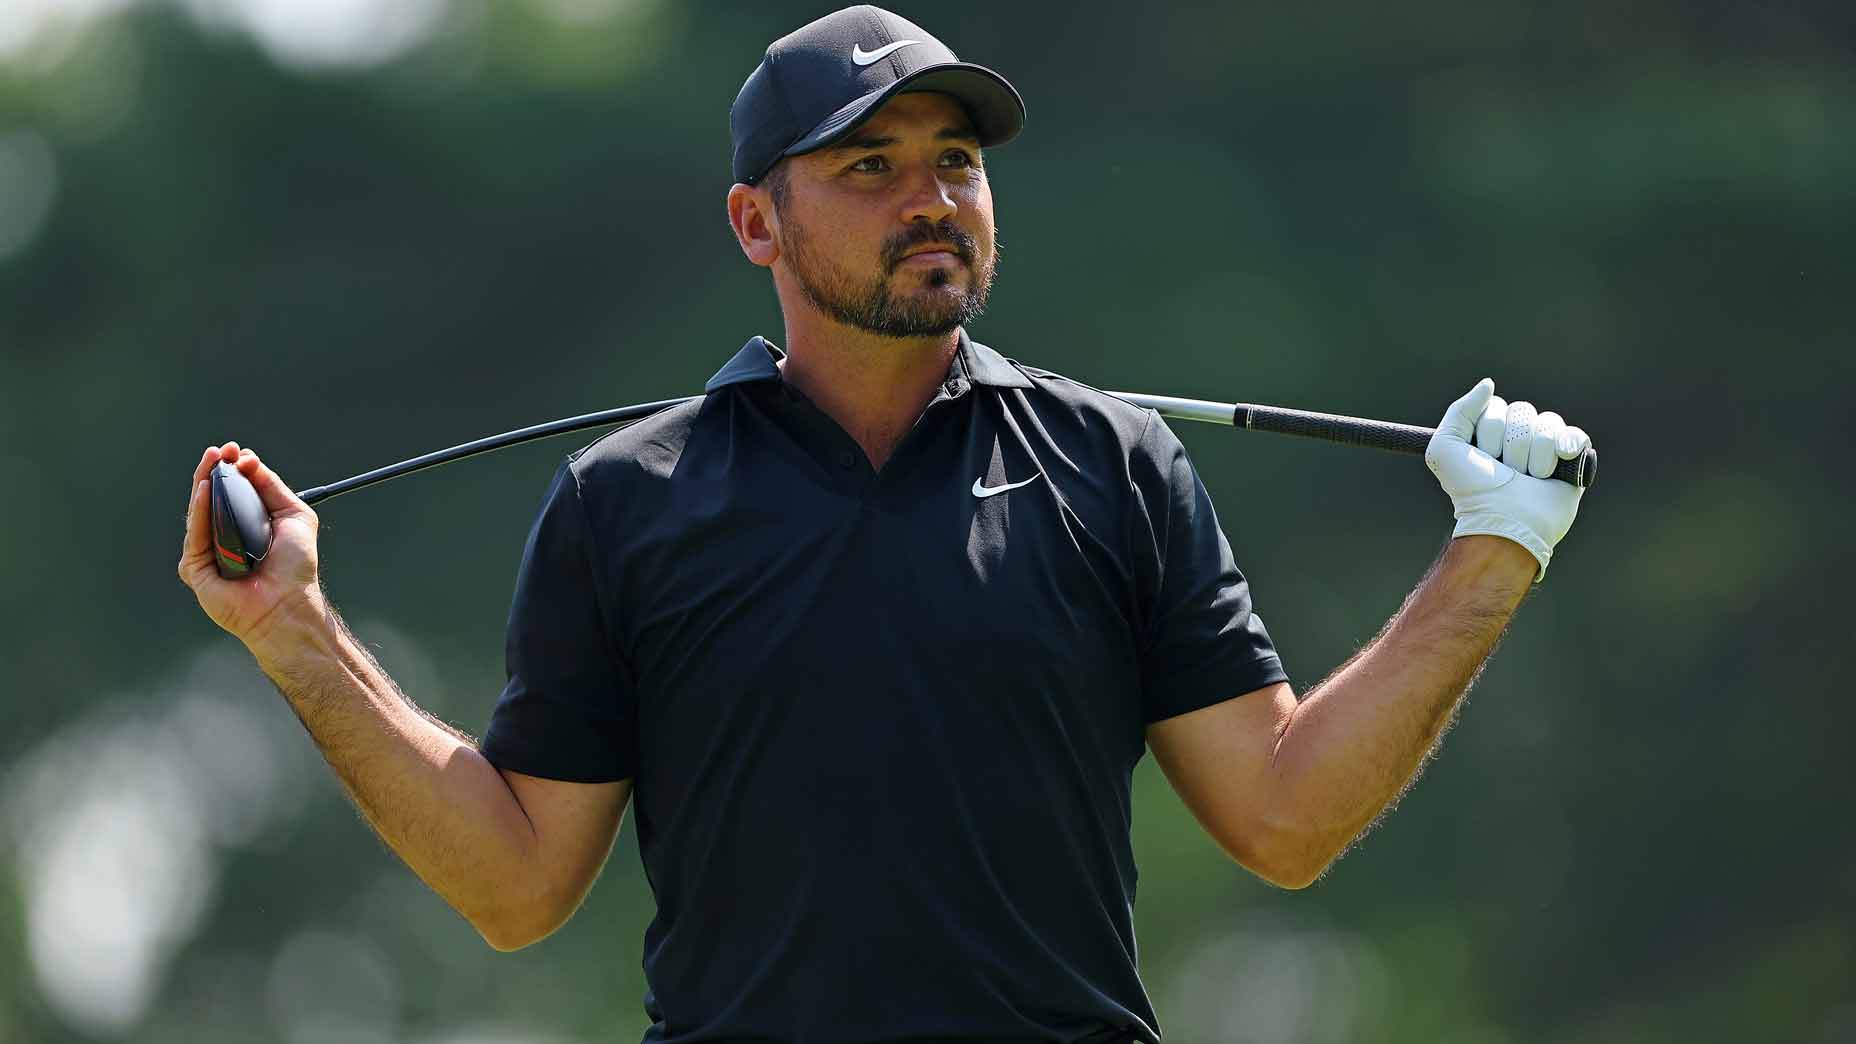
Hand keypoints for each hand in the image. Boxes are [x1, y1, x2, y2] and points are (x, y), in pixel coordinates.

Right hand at [178, 443, 326, 648]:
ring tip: (212, 461)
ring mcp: (209, 551)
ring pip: (199, 511)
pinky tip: (205, 490)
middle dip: (214, 469)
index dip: (232, 468)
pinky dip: (198, 511)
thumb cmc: (295, 567)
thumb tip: (248, 460)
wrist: (289, 602)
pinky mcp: (196, 568)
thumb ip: (271, 486)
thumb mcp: (293, 514)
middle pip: (212, 496)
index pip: (233, 490)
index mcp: (247, 524)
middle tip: (219, 451)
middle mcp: (225, 535)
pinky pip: (195, 534)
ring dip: (203, 482)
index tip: (236, 451)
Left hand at [1423, 379, 1592, 581]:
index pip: (1498, 407)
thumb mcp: (1445, 448)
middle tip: (1507, 472)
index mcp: (1490, 433)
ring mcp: (1546, 449)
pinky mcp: (1571, 461)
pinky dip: (1567, 448)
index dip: (1490, 431)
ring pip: (1548, 424)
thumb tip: (1488, 384)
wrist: (1506, 523)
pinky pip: (1575, 434)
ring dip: (1535, 455)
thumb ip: (1460, 411)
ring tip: (1529, 479)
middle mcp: (1518, 438)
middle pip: (1523, 412)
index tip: (1484, 458)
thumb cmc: (1472, 491)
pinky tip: (1556, 466)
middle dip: (1512, 446)